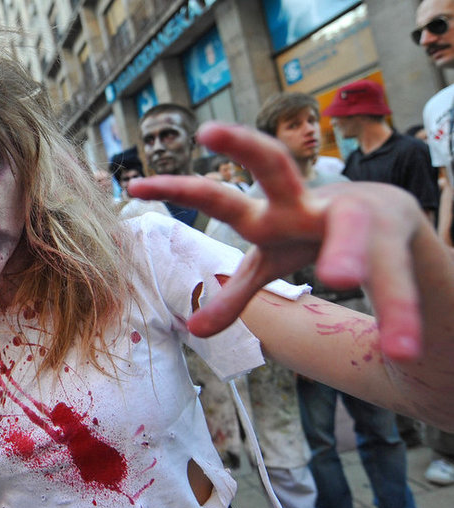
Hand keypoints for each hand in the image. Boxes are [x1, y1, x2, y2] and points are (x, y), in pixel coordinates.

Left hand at [130, 121, 427, 359]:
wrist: (390, 219)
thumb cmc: (313, 235)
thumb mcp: (271, 264)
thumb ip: (236, 293)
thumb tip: (193, 329)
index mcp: (271, 213)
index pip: (219, 197)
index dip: (176, 191)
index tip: (132, 186)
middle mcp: (306, 203)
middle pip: (273, 166)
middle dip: (243, 147)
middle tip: (209, 131)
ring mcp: (355, 214)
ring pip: (351, 231)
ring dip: (347, 254)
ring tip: (338, 276)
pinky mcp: (397, 240)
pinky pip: (398, 277)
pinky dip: (401, 312)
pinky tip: (403, 348)